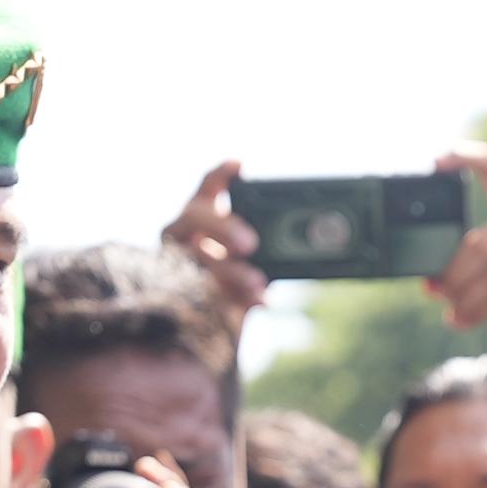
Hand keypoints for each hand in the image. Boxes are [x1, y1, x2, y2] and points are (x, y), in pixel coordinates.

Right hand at [163, 161, 271, 332]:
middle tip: (250, 244)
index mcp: (201, 216)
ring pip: (196, 258)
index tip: (239, 166)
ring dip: (229, 270)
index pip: (207, 186)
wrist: (216, 322)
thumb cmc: (237, 278)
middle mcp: (183, 233)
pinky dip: (233, 299)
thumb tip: (311, 235)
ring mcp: (175, 263)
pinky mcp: (180, 294)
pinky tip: (258, 301)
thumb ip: (273, 245)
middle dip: (224, 227)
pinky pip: (204, 294)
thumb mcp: (257, 259)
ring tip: (258, 283)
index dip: (221, 174)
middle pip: (195, 215)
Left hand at [428, 145, 486, 335]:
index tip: (436, 161)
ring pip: (485, 276)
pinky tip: (459, 320)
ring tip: (449, 307)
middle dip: (451, 272)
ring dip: (460, 297)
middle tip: (432, 287)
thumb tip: (437, 275)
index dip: (464, 157)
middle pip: (477, 243)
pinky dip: (475, 313)